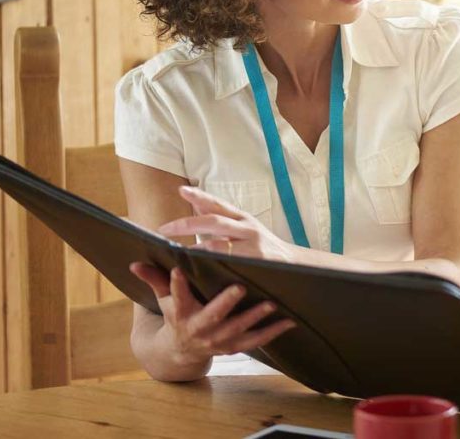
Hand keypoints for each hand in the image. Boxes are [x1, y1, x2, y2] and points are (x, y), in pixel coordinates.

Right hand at [129, 262, 295, 366]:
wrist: (181, 351)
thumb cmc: (176, 315)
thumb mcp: (163, 300)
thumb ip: (154, 280)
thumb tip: (134, 263)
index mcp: (181, 314)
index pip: (176, 297)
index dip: (176, 285)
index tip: (178, 270)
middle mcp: (199, 329)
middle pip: (212, 316)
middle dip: (225, 303)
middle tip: (240, 287)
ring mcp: (218, 340)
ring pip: (237, 330)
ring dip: (255, 318)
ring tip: (272, 304)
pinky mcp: (234, 347)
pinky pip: (255, 341)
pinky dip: (272, 332)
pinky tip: (289, 321)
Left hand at [157, 186, 292, 261]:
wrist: (295, 265)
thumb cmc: (265, 248)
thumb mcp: (247, 229)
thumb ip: (223, 221)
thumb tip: (196, 207)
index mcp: (244, 218)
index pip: (219, 205)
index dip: (200, 197)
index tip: (182, 191)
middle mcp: (248, 228)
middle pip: (214, 221)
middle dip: (187, 224)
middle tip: (164, 229)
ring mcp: (252, 246)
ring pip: (218, 245)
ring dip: (195, 249)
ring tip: (176, 252)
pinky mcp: (256, 262)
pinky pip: (229, 263)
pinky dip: (212, 265)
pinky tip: (198, 268)